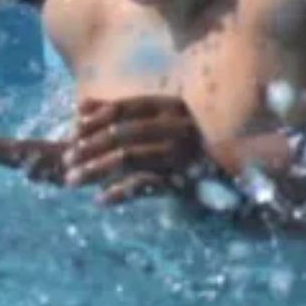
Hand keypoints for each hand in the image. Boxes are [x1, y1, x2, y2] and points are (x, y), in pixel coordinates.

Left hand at [64, 95, 210, 204]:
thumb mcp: (159, 125)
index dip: (96, 118)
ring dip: (95, 169)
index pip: (125, 108)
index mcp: (172, 108)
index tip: (73, 131)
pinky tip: (100, 200)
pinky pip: (146, 186)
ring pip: (128, 157)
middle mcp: (179, 127)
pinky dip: (120, 193)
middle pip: (121, 132)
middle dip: (88, 146)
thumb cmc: (188, 149)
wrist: (240, 182)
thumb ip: (121, 114)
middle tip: (66, 160)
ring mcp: (184, 155)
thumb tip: (80, 106)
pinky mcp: (186, 184)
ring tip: (72, 180)